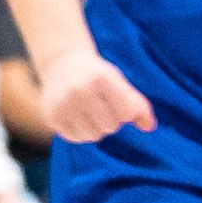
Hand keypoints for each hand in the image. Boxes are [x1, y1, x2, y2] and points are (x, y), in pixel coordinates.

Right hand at [40, 48, 158, 142]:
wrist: (62, 64)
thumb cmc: (97, 76)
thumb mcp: (119, 82)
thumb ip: (137, 104)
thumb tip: (150, 128)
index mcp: (102, 78)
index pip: (127, 113)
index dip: (126, 112)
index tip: (118, 102)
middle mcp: (80, 90)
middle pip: (110, 126)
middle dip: (110, 120)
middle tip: (101, 106)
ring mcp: (63, 104)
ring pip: (93, 135)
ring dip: (96, 129)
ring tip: (90, 113)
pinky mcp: (51, 116)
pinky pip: (76, 138)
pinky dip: (80, 132)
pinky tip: (77, 117)